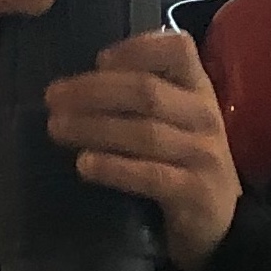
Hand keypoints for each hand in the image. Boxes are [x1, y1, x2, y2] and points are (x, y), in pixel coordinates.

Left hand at [45, 29, 241, 270]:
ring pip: (145, 133)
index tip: (98, 59)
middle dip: (94, 91)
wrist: (219, 221)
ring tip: (57, 128)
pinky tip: (84, 165)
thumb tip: (79, 84)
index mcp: (198, 89)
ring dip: (95, 128)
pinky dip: (114, 168)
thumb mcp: (174, 119)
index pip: (179, 50)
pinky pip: (151, 176)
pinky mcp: (195, 193)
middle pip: (147, 92)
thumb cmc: (182, 161)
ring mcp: (203, 155)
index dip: (137, 49)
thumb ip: (140, 96)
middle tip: (52, 98)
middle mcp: (205, 116)